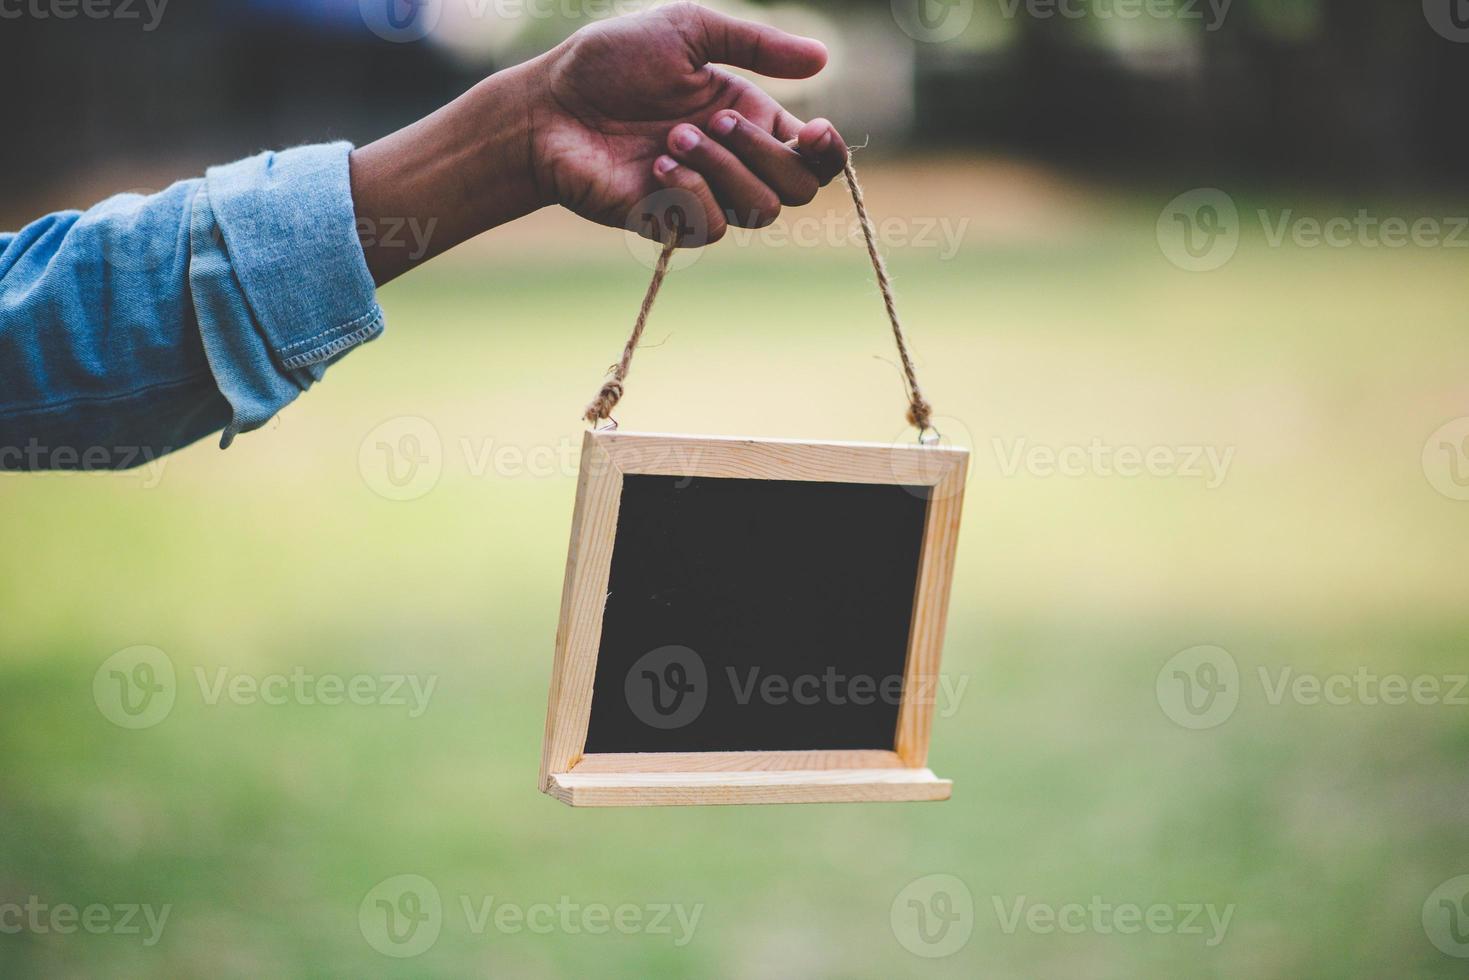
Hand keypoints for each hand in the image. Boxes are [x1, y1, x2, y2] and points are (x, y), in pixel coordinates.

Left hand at [528, 2, 850, 243]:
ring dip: (722, 168)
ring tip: (670, 136)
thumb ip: (756, 46)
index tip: (810, 130)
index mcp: (749, 118)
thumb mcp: (688, 31)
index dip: (827, 151)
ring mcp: (705, 196)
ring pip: (762, 210)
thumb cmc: (611, 62)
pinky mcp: (672, 223)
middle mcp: (735, 162)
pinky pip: (715, 227)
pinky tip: (655, 165)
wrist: (549, 105)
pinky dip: (692, 192)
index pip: (815, 155)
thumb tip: (822, 58)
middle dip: (763, 152)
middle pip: (799, 189)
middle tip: (713, 118)